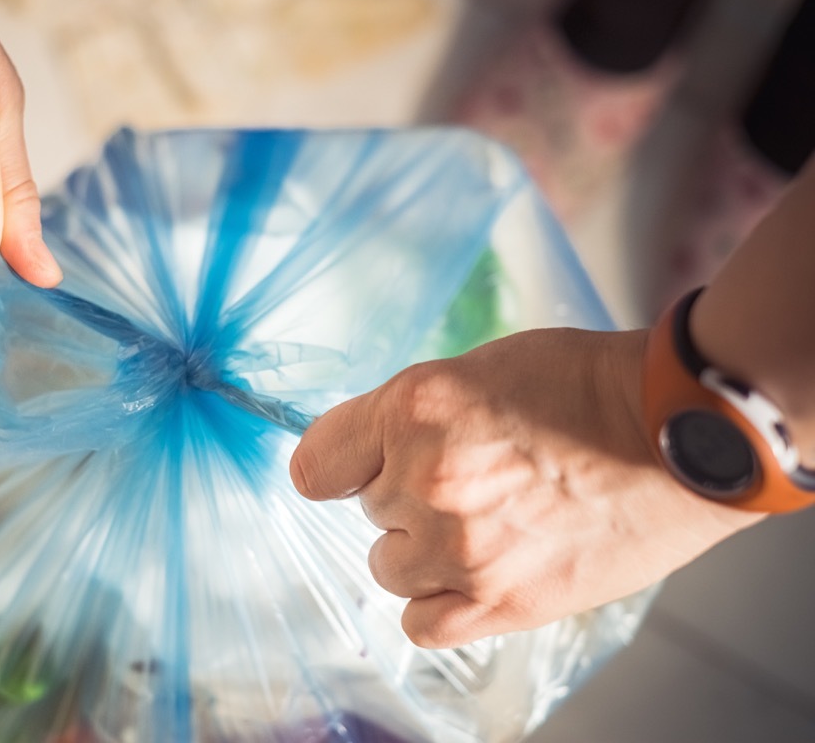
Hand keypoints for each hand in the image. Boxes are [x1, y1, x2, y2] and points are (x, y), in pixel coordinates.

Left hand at [290, 328, 762, 647]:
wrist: (677, 431)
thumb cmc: (588, 385)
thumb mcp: (478, 369)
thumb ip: (412, 416)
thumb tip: (367, 455)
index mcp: (414, 409)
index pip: (315, 463)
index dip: (339, 465)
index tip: (355, 469)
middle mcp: (425, 478)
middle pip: (369, 510)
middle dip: (405, 495)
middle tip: (469, 479)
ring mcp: (461, 546)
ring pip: (390, 566)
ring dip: (422, 550)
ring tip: (482, 525)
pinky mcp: (499, 601)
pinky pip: (421, 623)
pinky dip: (438, 603)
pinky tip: (471, 576)